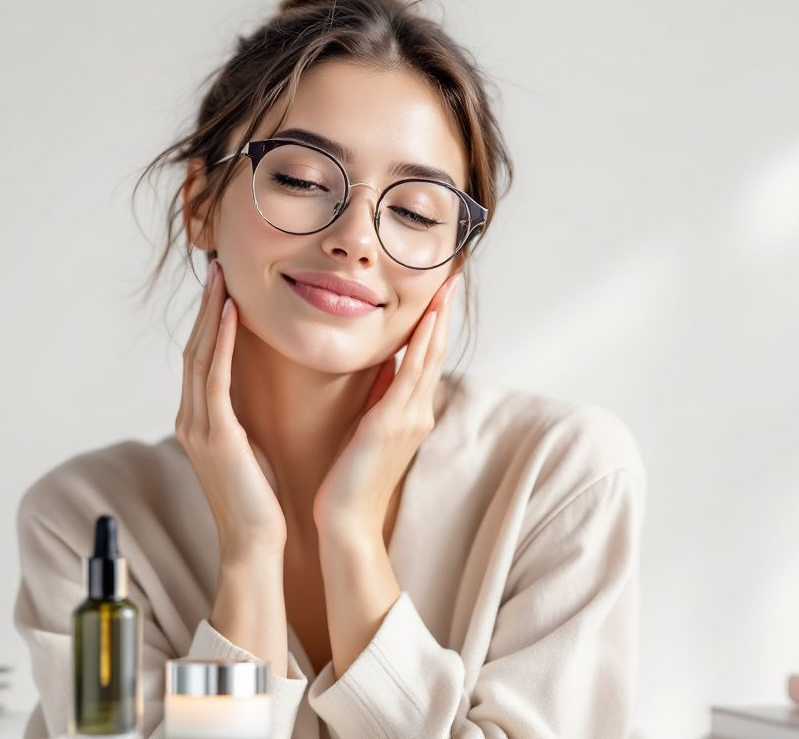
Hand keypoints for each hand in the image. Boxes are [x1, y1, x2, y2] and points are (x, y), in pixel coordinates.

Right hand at [176, 261, 285, 559]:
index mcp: (201, 422)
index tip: (222, 287)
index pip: (201, 358)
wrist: (256, 546)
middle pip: (193, 348)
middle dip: (203, 307)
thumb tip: (261, 395)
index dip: (208, 321)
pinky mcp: (215, 435)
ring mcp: (198, 426)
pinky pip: (214, 377)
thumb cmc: (262, 502)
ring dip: (208, 313)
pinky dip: (218, 341)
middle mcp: (191, 419)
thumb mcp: (253, 450)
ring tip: (220, 277)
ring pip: (198, 355)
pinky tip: (228, 313)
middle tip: (217, 267)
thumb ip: (246, 420)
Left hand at [312, 273, 461, 537]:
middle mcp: (417, 412)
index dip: (435, 324)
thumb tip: (383, 367)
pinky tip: (427, 320)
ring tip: (445, 285)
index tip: (439, 292)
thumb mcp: (367, 432)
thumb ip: (379, 399)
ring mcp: (409, 417)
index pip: (427, 359)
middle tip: (452, 274)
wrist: (347, 523)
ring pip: (429, 357)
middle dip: (444, 312)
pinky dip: (421, 344)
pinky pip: (411, 374)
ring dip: (438, 319)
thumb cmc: (350, 483)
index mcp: (410, 414)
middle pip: (436, 351)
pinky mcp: (392, 423)